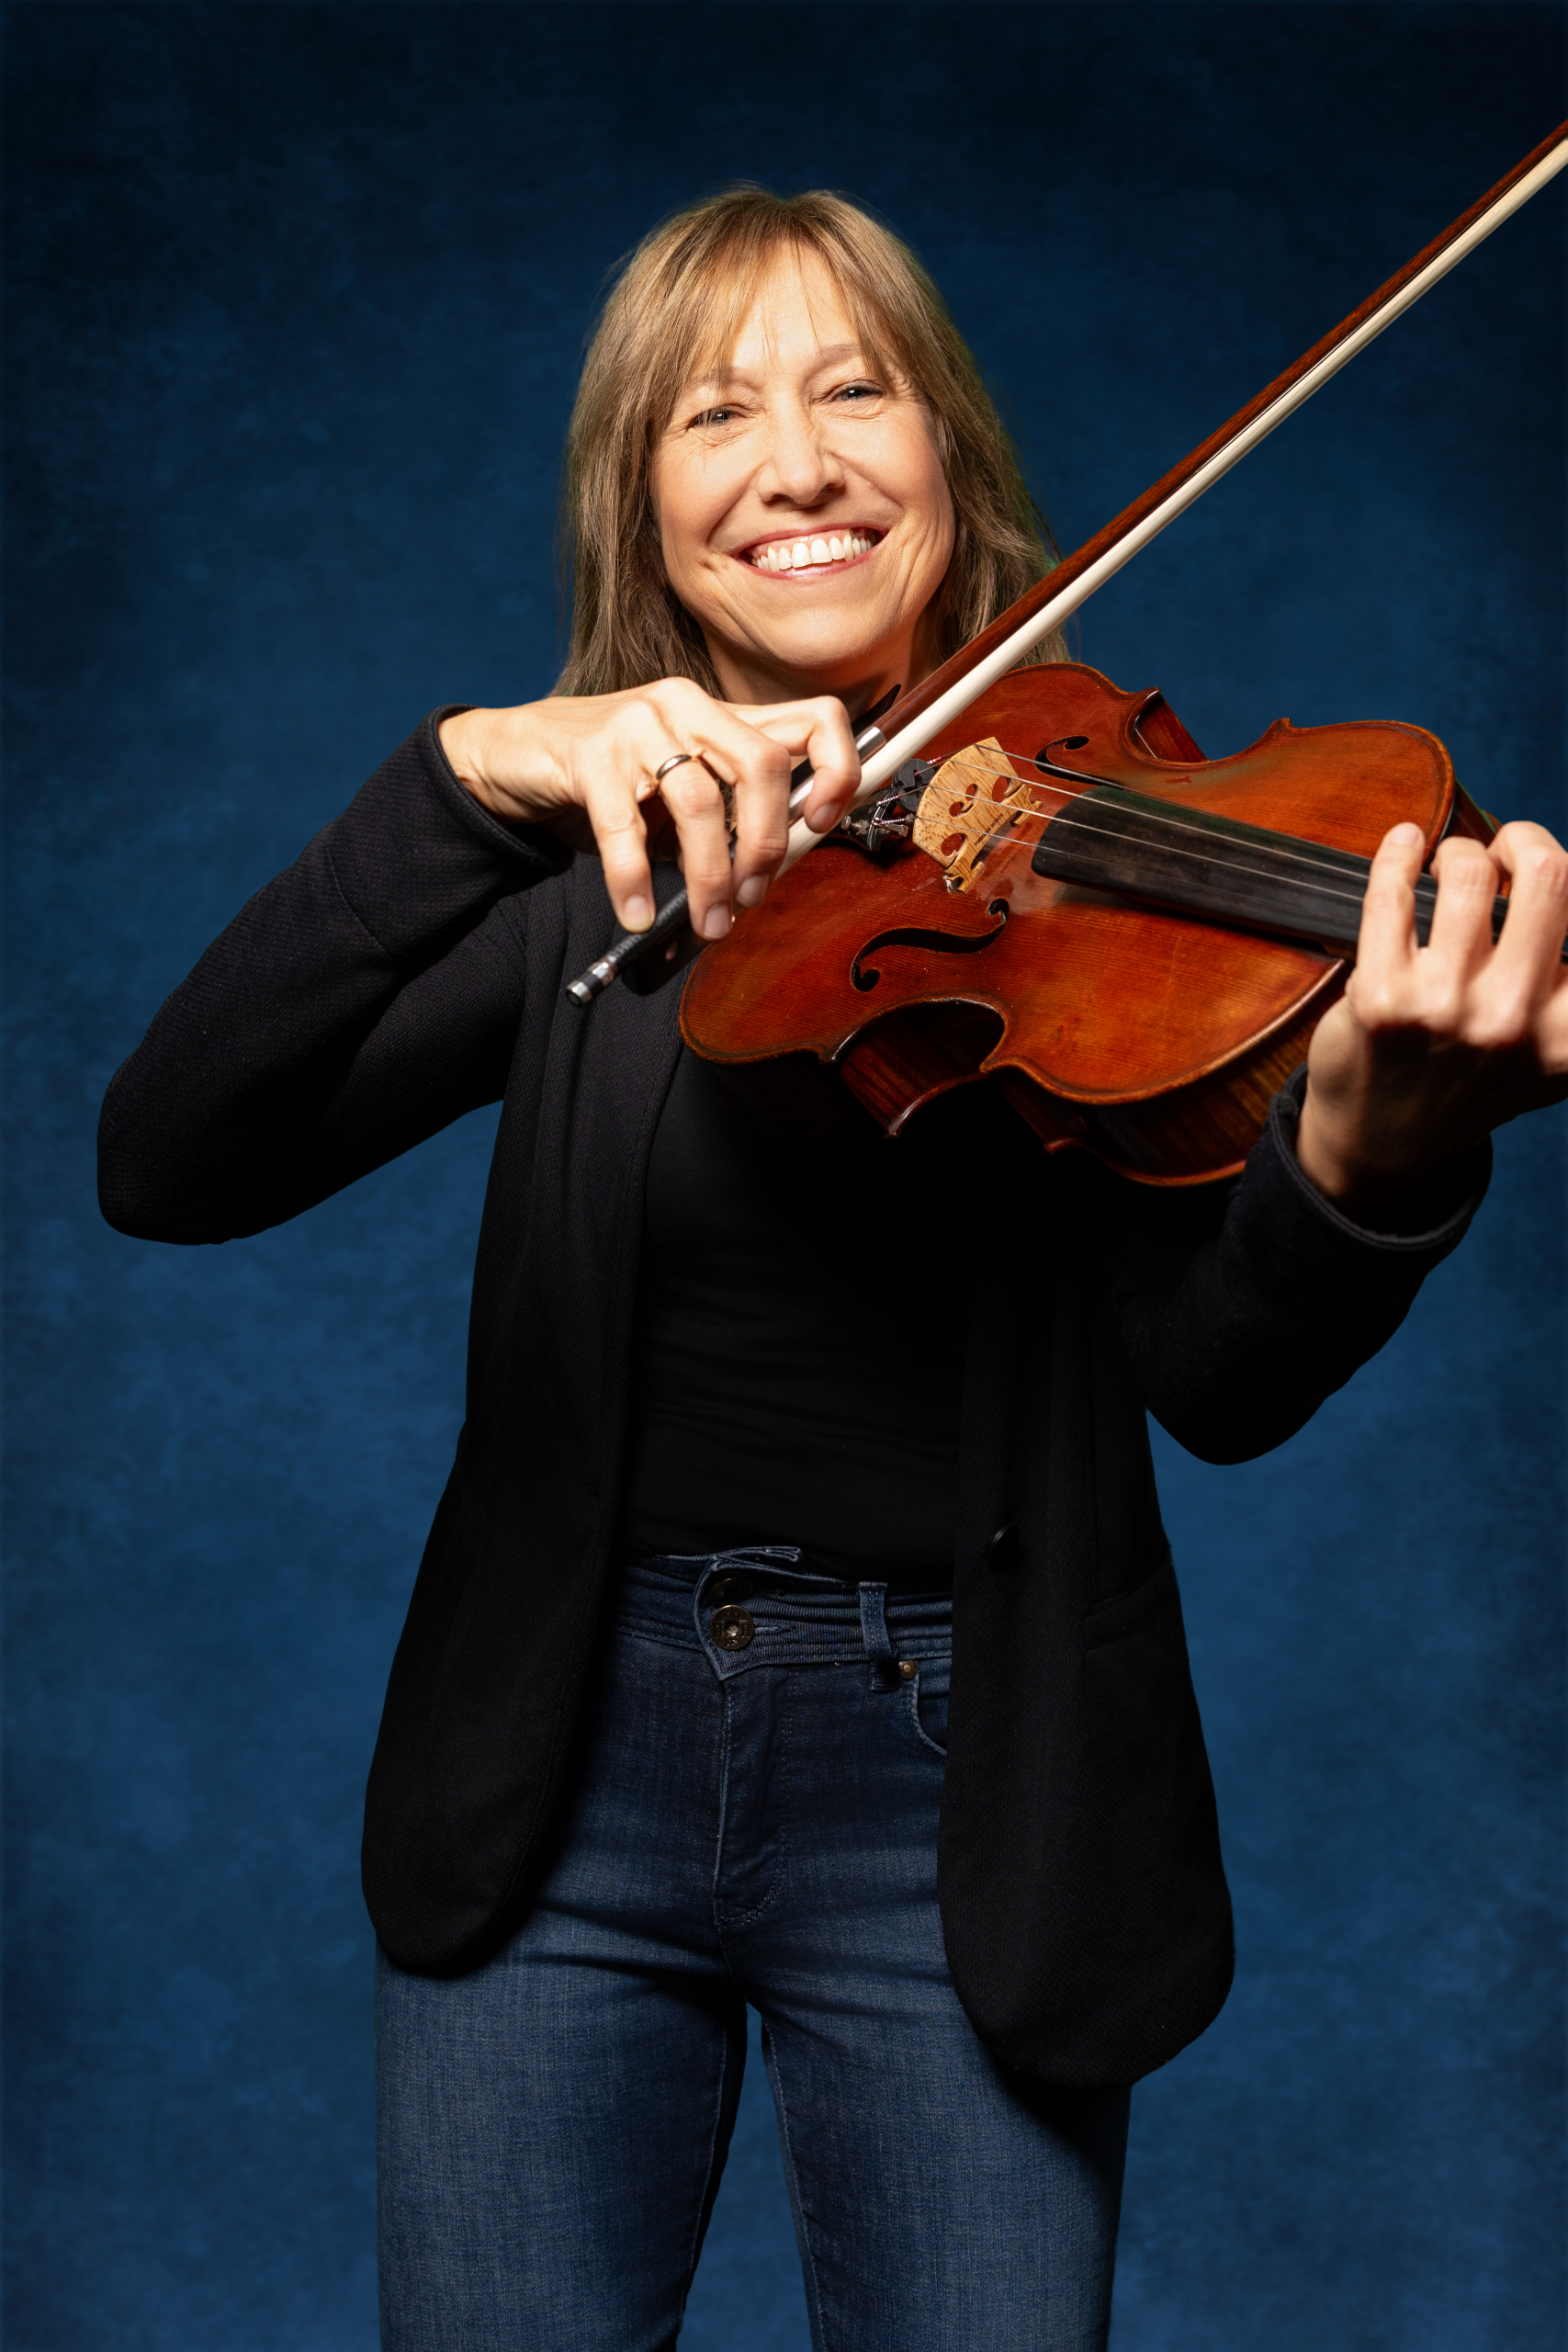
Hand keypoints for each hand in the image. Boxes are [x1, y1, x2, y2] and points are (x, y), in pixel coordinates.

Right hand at [438, 682, 860, 939]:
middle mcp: (687, 706)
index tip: (821, 824)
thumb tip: (774, 872)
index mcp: (721, 713)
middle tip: (750, 898)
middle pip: (763, 766)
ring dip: (709, 877)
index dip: (838, 771)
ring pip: (699, 801)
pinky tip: (636, 914)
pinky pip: (624, 828)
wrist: (513, 755)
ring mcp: (637, 724)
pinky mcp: (587, 753)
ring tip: (705, 922)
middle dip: (766, 846)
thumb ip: (727, 816)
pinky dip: (634, 881)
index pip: (814, 719)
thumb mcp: (679, 792)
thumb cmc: (607, 781)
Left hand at [1297, 817, 1567, 1215]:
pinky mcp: (1379, 998)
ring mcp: (1444, 1009)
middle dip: (1525, 841)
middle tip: (1507, 850)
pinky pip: (1392, 893)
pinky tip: (1404, 844)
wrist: (1384, 1145)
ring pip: (1469, 873)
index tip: (1553, 881)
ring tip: (1450, 865)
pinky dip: (1398, 854)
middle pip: (1548, 874)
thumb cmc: (1471, 1081)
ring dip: (1460, 853)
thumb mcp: (1551, 1056)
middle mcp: (1514, 1020)